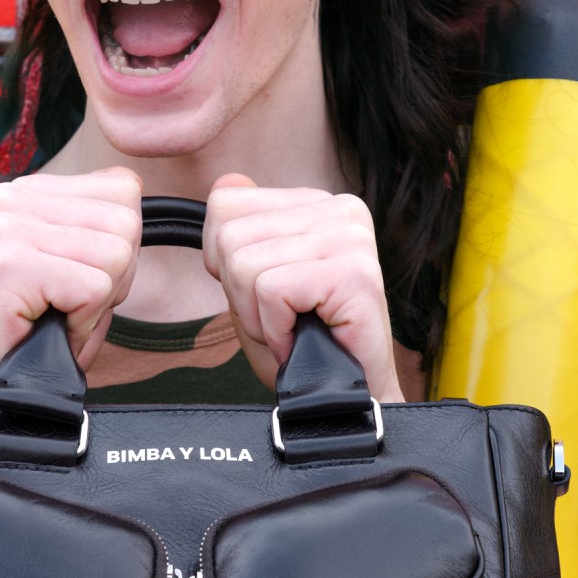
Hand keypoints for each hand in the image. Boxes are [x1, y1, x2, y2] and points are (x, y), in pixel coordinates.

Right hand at [0, 168, 140, 402]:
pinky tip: (50, 328)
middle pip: (126, 221)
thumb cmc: (34, 331)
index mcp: (29, 190)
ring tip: (57, 314)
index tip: (79, 278)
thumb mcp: (72, 262)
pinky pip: (95, 288)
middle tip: (68, 304)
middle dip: (115, 275)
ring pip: (117, 254)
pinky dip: (83, 321)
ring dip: (97, 301)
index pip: (123, 190)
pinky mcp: (11, 267)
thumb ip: (101, 228)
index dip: (120, 245)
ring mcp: (7, 229)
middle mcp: (12, 198)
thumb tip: (137, 212)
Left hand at [202, 174, 404, 401]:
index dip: (224, 261)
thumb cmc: (307, 346)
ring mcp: (350, 238)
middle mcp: (340, 210)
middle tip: (282, 322)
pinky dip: (276, 329)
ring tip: (294, 332)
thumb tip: (228, 179)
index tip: (263, 294)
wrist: (349, 398)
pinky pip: (272, 290)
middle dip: (240, 295)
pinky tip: (303, 341)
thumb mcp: (258, 281)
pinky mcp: (353, 272)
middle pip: (230, 237)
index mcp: (317, 205)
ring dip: (259, 317)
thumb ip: (244, 230)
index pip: (226, 202)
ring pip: (244, 265)